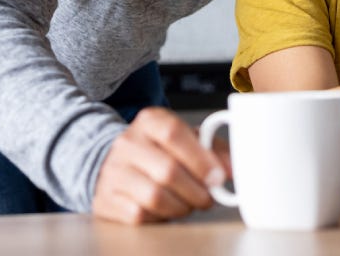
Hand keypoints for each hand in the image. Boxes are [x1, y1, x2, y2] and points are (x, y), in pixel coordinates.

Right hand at [92, 107, 227, 223]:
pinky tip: (165, 209)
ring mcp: (114, 171)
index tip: (218, 176)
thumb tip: (231, 168)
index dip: (201, 158)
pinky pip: (140, 215)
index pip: (173, 133)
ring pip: (154, 196)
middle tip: (208, 197)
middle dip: (196, 191)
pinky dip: (161, 217)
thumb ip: (213, 149)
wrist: (114, 163)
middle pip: (168, 171)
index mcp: (149, 121)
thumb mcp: (186, 140)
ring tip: (188, 204)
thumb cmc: (158, 152)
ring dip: (181, 207)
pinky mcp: (107, 198)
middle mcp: (127, 143)